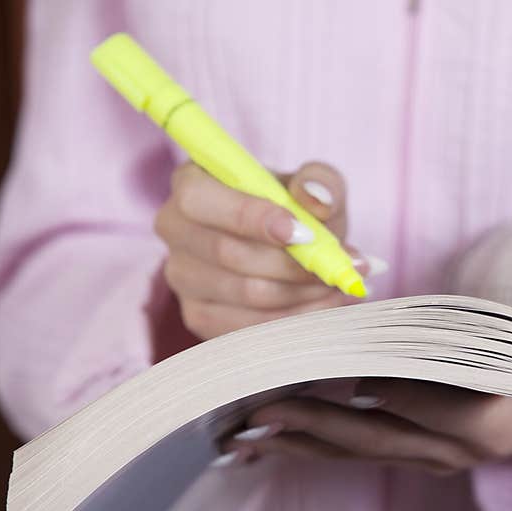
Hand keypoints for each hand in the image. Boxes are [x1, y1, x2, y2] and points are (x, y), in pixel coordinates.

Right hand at [156, 161, 374, 339]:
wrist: (291, 247)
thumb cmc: (297, 210)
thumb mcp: (314, 186)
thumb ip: (320, 182)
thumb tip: (317, 198)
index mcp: (190, 183)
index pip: (200, 200)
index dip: (250, 217)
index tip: (302, 233)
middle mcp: (174, 228)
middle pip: (228, 253)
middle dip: (292, 263)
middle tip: (337, 266)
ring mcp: (180, 276)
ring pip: (246, 293)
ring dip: (301, 292)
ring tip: (334, 283)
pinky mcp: (197, 316)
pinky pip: (249, 327)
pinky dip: (294, 317)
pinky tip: (319, 304)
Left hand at [217, 294, 511, 471]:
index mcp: (489, 423)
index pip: (422, 400)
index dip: (372, 386)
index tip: (323, 370)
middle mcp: (449, 449)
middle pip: (369, 431)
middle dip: (311, 417)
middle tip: (255, 399)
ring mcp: (429, 456)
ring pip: (353, 449)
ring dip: (298, 437)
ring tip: (243, 424)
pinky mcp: (415, 454)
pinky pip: (355, 452)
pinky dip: (311, 446)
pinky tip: (268, 440)